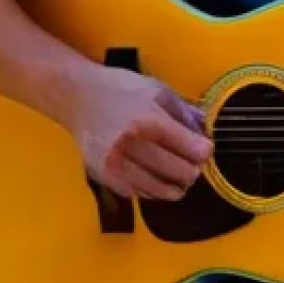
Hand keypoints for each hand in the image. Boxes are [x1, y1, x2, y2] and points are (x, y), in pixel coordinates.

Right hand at [63, 64, 212, 200]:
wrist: (78, 97)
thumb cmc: (120, 89)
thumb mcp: (157, 90)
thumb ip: (184, 111)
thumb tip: (205, 130)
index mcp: (149, 121)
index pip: (190, 148)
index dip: (204, 151)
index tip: (206, 149)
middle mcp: (132, 146)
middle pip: (179, 172)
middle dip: (193, 170)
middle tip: (196, 165)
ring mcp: (116, 164)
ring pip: (160, 189)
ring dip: (175, 186)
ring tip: (181, 179)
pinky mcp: (104, 177)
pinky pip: (137, 193)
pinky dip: (153, 190)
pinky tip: (159, 182)